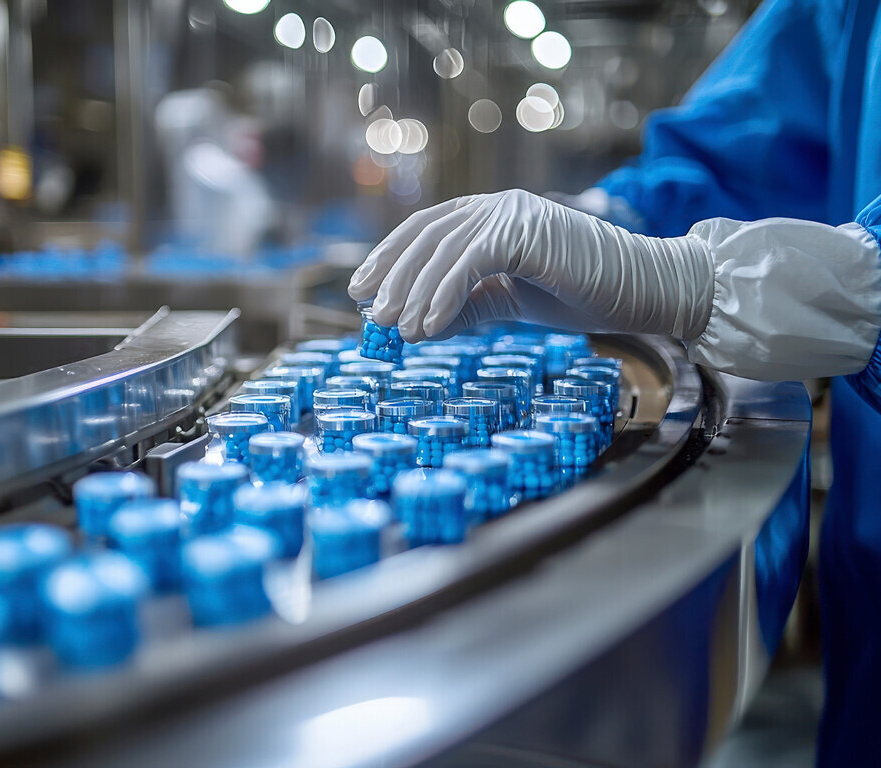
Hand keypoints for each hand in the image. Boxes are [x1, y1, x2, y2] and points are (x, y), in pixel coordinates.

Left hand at [347, 189, 713, 342]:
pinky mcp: (526, 230)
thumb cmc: (583, 294)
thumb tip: (416, 326)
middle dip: (392, 276)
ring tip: (397, 330)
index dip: (389, 260)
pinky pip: (470, 262)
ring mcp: (512, 213)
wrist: (644, 290)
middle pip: (425, 237)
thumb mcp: (510, 302)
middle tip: (370, 315)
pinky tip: (428, 327)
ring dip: (413, 292)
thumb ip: (467, 306)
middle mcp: (496, 207)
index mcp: (490, 217)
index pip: (425, 231)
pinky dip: (444, 295)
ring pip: (443, 250)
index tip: (362, 292)